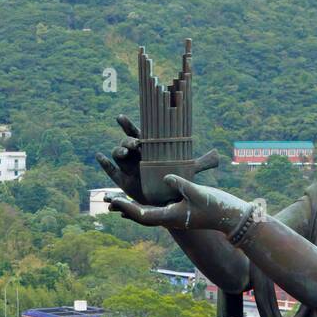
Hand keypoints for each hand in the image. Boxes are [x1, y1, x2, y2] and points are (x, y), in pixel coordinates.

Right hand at [95, 114, 220, 204]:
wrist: (166, 199)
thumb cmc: (175, 180)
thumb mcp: (188, 170)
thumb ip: (201, 162)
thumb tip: (218, 156)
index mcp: (149, 146)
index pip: (136, 132)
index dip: (127, 124)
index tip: (120, 117)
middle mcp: (136, 153)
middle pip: (126, 141)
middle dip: (126, 140)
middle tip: (134, 144)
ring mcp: (128, 165)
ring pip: (118, 153)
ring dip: (118, 150)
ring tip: (124, 153)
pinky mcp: (123, 178)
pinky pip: (111, 169)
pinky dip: (104, 163)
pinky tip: (98, 156)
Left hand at [109, 175, 248, 233]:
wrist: (230, 218)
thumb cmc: (215, 206)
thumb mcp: (197, 192)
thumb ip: (180, 183)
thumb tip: (165, 177)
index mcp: (170, 217)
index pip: (142, 215)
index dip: (127, 208)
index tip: (114, 201)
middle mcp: (168, 219)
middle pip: (140, 215)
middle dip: (123, 208)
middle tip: (107, 200)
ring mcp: (172, 217)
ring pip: (146, 213)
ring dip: (130, 207)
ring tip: (117, 200)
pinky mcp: (178, 212)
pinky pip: (156, 210)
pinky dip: (143, 205)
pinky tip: (137, 200)